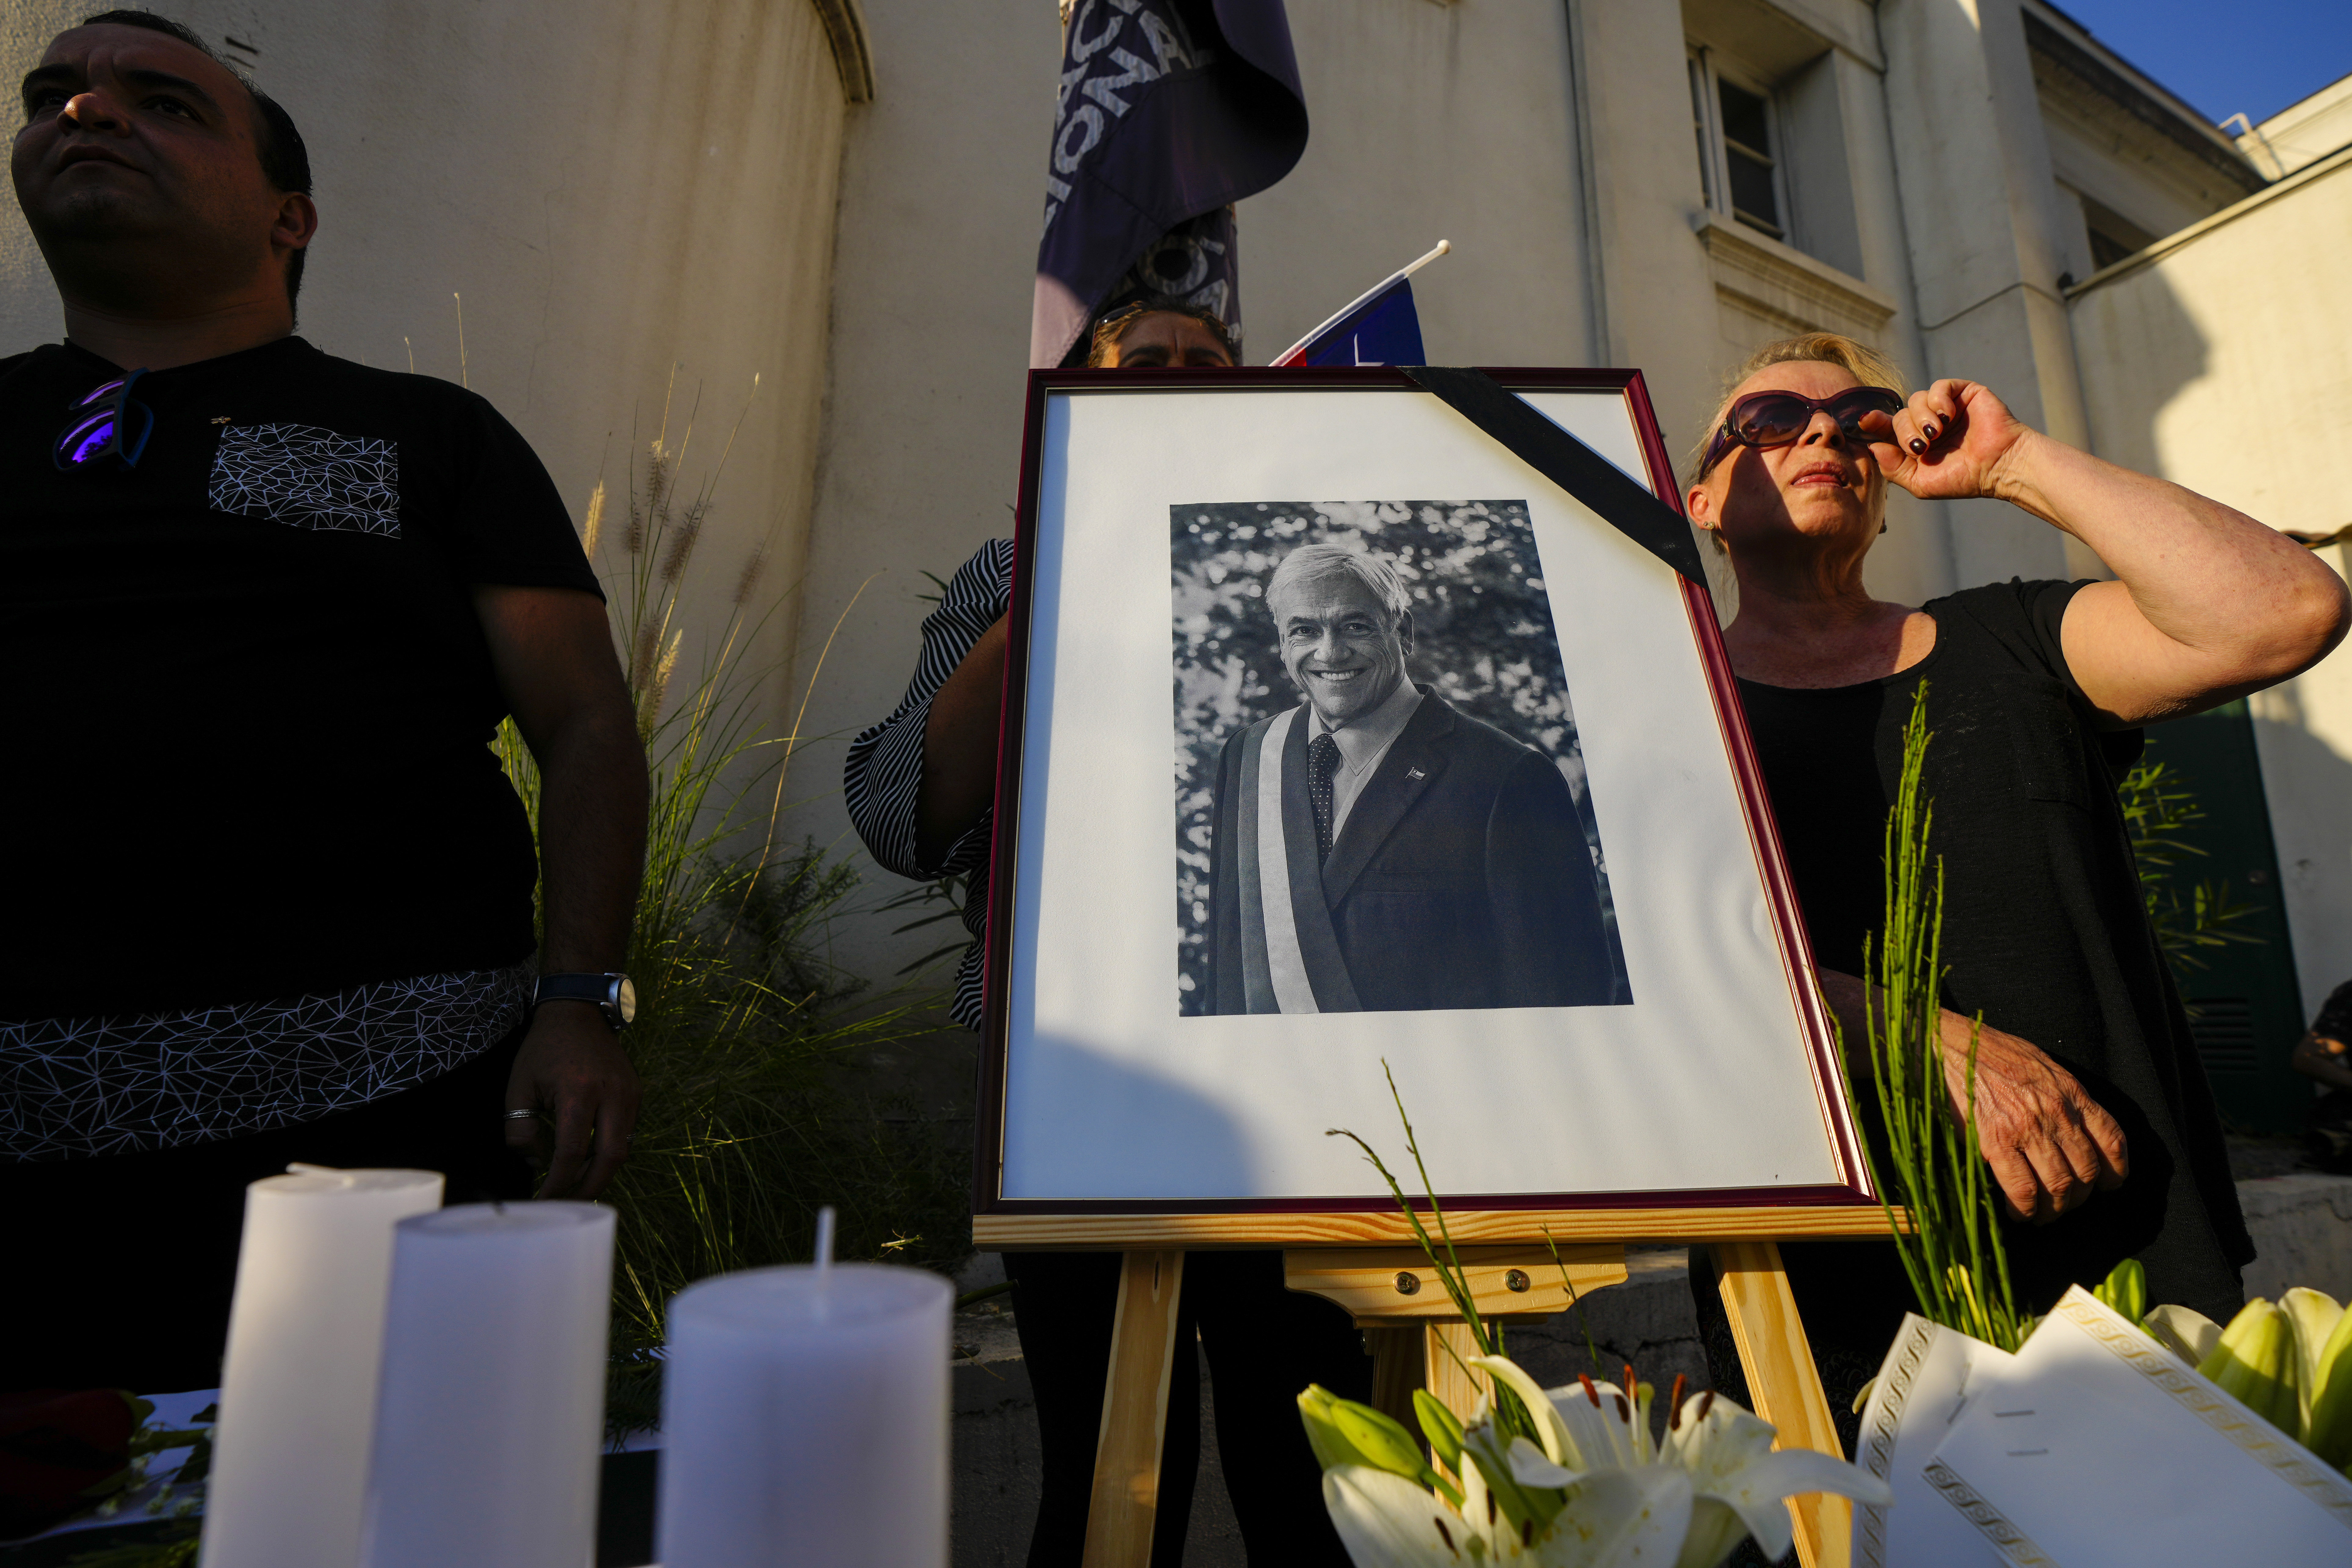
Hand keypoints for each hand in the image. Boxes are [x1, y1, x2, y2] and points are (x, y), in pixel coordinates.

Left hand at [504, 1003, 640, 1199]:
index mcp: (578, 1092)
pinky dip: (609, 1151)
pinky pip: (628, 1132)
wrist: (577, 1012)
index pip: (572, 1154)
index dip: (557, 1184)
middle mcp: (611, 1094)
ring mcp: (629, 1093)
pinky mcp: (636, 1092)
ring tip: (578, 1185)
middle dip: (589, 1188)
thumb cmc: (543, 1049)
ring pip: (623, 1149)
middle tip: (568, 1204)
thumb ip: (520, 1130)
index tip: (543, 1200)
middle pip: (610, 1159)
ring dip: (601, 1172)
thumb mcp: (519, 1087)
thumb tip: (533, 1164)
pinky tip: (590, 1157)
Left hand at [1859, 378, 2034, 503]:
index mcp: (1916, 443)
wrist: (1999, 466)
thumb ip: (1893, 467)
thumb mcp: (1921, 482)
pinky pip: (1939, 387)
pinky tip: (1947, 416)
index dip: (1874, 423)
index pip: (1887, 428)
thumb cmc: (1964, 478)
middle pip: (1898, 415)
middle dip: (1905, 431)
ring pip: (1915, 400)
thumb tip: (1872, 447)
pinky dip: (1938, 400)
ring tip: (1938, 433)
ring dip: (1921, 418)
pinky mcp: (1962, 393)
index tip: (1864, 421)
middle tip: (1923, 445)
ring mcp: (1944, 408)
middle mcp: (1927, 423)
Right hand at [1936, 1010, 2127, 1222]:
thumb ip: (2062, 1096)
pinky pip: (2022, 1190)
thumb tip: (2072, 1130)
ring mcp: (2028, 1129)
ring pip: (2058, 1186)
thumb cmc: (1991, 1052)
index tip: (2107, 1184)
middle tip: (2064, 1203)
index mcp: (2071, 1092)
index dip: (2115, 1171)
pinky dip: (2024, 1209)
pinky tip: (2018, 1212)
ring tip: (2042, 1215)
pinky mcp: (1997, 1142)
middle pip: (2086, 1171)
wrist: (1950, 1045)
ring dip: (2053, 1209)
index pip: (2111, 1140)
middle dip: (2079, 1197)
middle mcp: (2057, 1112)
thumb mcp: (2041, 1065)